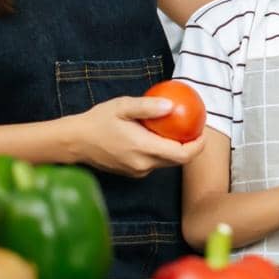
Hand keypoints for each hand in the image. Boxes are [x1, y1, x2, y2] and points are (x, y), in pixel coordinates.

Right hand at [65, 96, 206, 176]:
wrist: (74, 142)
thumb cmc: (98, 121)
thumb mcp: (122, 107)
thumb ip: (147, 107)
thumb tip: (171, 105)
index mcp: (143, 148)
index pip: (181, 155)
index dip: (197, 146)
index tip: (203, 132)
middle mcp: (143, 164)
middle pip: (177, 161)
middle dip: (190, 147)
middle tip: (194, 128)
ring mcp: (137, 171)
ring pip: (165, 163)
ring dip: (175, 149)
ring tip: (178, 130)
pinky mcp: (132, 173)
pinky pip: (153, 163)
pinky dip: (161, 152)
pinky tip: (158, 136)